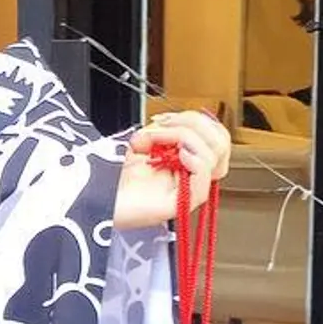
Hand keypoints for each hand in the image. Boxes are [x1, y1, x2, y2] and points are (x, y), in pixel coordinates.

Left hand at [115, 110, 231, 229]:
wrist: (102, 202)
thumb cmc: (120, 180)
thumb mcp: (142, 143)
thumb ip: (158, 130)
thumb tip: (163, 124)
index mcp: (191, 161)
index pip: (216, 135)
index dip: (196, 120)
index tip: (166, 118)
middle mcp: (194, 176)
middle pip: (220, 142)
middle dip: (192, 123)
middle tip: (162, 126)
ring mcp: (190, 191)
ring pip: (213, 157)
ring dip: (185, 137)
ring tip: (158, 140)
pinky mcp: (181, 205)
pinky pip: (203, 183)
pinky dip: (196, 163)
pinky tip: (181, 155)